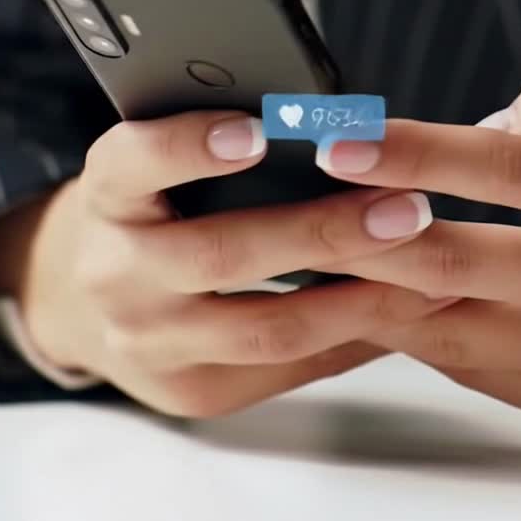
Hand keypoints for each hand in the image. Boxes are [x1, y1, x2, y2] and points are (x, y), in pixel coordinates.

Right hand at [0, 110, 446, 417]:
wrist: (90, 306)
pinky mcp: (190, 390)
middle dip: (322, 232)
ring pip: (264, 329)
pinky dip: (351, 339)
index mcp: (107, 198)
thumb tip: (349, 130)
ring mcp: (147, 343)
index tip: (256, 131)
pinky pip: (284, 368)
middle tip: (404, 209)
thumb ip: (233, 148)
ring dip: (358, 301)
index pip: (132, 164)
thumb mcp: (163, 173)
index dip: (189, 146)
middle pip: (220, 256)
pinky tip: (405, 314)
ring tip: (430, 275)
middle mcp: (115, 273)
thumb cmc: (157, 214)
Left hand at [316, 70, 520, 430]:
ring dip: (374, 305)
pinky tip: (389, 318)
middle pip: (455, 265)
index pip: (501, 165)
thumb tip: (480, 122)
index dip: (410, 153)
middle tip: (289, 222)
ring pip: (453, 333)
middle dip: (358, 242)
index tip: (339, 141)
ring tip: (310, 278)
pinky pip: (484, 375)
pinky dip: (428, 345)